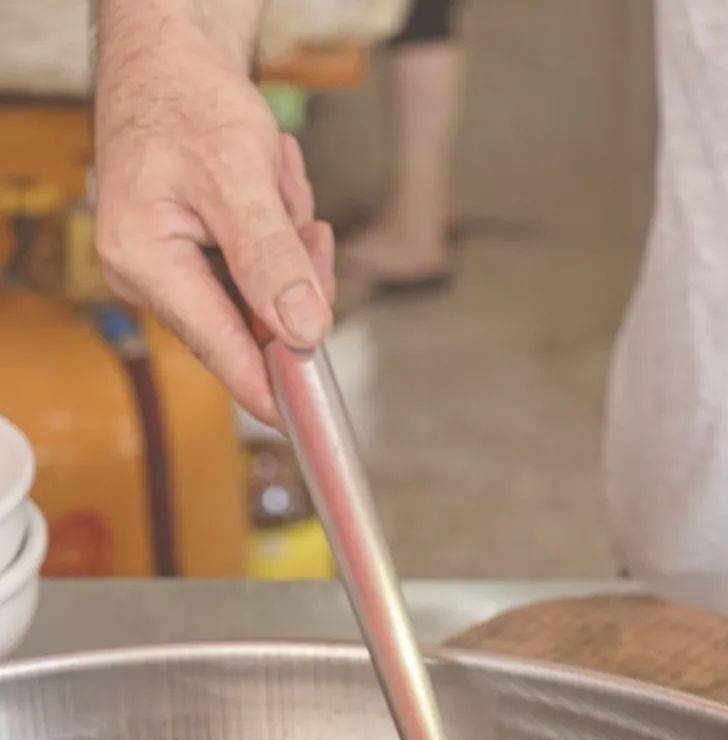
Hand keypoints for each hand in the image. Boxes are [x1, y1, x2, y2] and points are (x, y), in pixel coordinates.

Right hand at [95, 19, 334, 421]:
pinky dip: (279, 236)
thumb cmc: (186, 102)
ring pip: (266, 299)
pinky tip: (269, 191)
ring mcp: (174, 275)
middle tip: (298, 217)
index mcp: (147, 263)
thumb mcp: (237, 173)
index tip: (312, 420)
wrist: (168, 62)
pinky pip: (260, 277)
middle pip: (254, 326)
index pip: (223, 350)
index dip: (274, 386)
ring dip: (288, 244)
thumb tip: (303, 332)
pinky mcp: (195, 265)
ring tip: (272, 182)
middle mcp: (152, 280)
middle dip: (293, 275)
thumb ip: (270, 258)